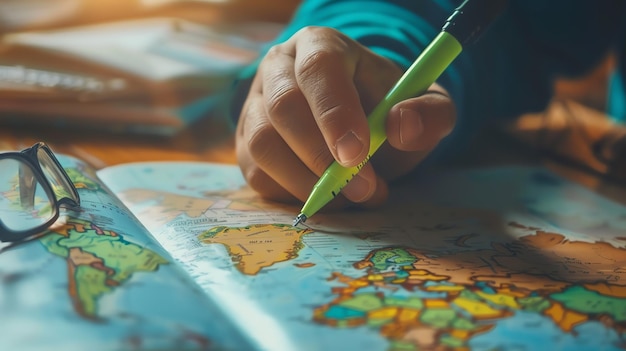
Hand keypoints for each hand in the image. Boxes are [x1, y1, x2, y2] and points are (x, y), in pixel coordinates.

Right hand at [236, 26, 455, 207]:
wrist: (360, 123)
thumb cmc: (386, 108)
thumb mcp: (423, 105)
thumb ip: (429, 112)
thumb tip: (402, 127)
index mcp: (321, 46)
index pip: (318, 69)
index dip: (334, 112)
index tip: (356, 154)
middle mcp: (279, 69)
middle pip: (282, 107)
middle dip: (321, 156)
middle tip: (363, 189)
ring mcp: (255, 106)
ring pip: (263, 144)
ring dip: (308, 181)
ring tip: (351, 196)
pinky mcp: (246, 144)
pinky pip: (258, 174)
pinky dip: (293, 194)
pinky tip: (327, 196)